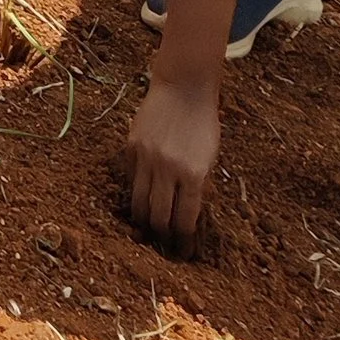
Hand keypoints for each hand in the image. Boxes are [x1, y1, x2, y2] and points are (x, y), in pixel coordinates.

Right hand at [122, 75, 221, 255]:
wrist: (183, 88)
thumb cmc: (203, 123)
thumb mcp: (208, 157)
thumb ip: (198, 186)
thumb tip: (185, 216)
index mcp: (193, 174)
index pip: (185, 219)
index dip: (184, 240)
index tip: (184, 251)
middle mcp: (168, 168)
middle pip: (159, 216)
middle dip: (163, 236)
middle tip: (165, 244)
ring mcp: (147, 158)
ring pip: (140, 202)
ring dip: (145, 220)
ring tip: (148, 230)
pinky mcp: (131, 148)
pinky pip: (131, 180)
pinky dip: (136, 193)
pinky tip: (141, 200)